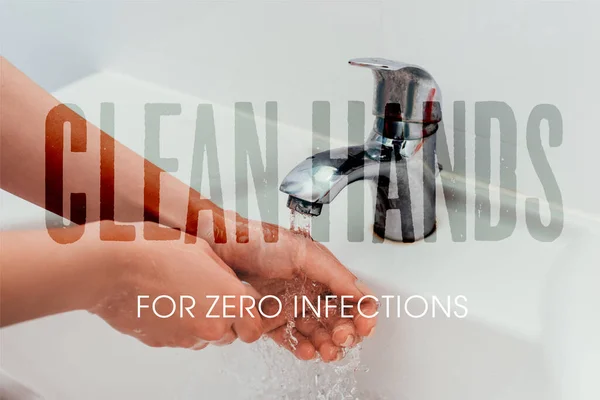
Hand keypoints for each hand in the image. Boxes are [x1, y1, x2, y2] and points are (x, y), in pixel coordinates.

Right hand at [89, 222, 262, 349]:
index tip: (241, 305)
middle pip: (230, 334)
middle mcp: (212, 326)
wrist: (112, 267)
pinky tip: (162, 301)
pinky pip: (179, 337)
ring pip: (203, 337)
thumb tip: (232, 287)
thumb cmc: (156, 251)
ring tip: (179, 293)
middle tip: (207, 293)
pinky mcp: (162, 343)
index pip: (254, 328)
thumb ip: (226, 276)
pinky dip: (175, 324)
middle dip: (224, 318)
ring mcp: (186, 338)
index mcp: (230, 300)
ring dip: (199, 322)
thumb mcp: (204, 251)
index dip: (248, 317)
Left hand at [197, 211, 377, 361]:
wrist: (224, 246)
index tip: (364, 325)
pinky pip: (290, 339)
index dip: (363, 314)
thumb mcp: (304, 253)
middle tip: (341, 338)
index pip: (354, 299)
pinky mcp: (272, 321)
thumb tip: (361, 294)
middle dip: (346, 334)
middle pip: (339, 320)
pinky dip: (300, 348)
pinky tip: (305, 351)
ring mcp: (292, 307)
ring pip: (318, 334)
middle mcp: (311, 291)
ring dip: (326, 346)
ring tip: (325, 351)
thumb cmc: (261, 241)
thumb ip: (334, 274)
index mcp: (324, 275)